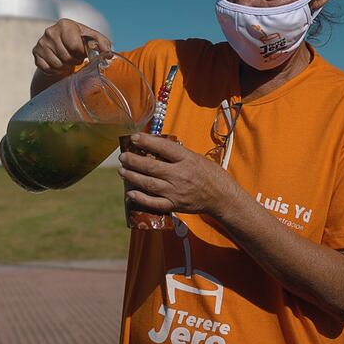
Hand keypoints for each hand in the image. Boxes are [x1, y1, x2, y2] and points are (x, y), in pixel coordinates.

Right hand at [32, 19, 111, 74]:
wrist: (62, 43)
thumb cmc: (79, 40)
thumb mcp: (93, 38)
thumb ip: (103, 44)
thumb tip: (108, 54)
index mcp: (65, 24)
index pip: (75, 46)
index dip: (82, 54)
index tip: (83, 52)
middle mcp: (50, 31)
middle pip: (66, 57)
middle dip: (74, 61)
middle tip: (76, 58)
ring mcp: (41, 42)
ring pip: (57, 64)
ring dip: (65, 66)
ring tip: (68, 60)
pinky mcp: (36, 53)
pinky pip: (48, 68)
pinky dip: (55, 70)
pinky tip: (59, 63)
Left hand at [118, 133, 240, 214]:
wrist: (221, 197)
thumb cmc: (209, 174)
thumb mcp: (196, 157)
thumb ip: (176, 153)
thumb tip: (154, 146)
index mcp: (187, 159)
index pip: (162, 147)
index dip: (146, 141)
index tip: (134, 138)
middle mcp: (180, 175)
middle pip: (151, 166)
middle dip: (133, 160)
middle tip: (122, 156)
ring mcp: (176, 191)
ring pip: (148, 184)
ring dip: (132, 176)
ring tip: (122, 170)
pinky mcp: (174, 205)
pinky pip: (153, 203)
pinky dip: (140, 198)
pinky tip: (130, 192)